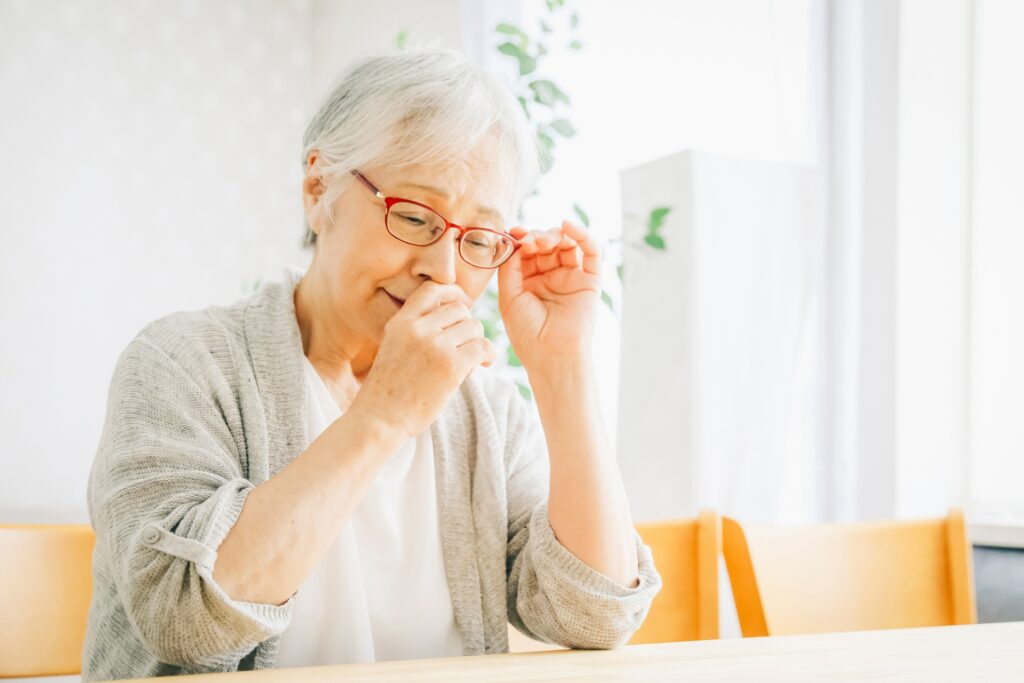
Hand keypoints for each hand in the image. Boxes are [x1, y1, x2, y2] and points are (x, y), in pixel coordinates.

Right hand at [350, 281, 495, 439]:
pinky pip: (482, 347)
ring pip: (474, 326)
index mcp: (401, 322)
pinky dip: (488, 354)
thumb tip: (454, 317)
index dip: (452, 292)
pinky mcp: (451, 366)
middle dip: (468, 324)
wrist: (380, 419)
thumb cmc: (388, 390)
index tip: (463, 302)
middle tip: (467, 343)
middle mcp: (418, 329)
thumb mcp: (393, 347)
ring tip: (473, 358)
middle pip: (459, 309)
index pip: (431, 290)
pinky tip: (483, 364)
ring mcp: (435, 346)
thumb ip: (416, 330)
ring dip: (477, 341)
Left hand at [497, 219, 600, 369]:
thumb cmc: (527, 332)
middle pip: (546, 243)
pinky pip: (591, 251)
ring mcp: (571, 277)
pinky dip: (582, 234)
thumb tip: (516, 240)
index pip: (527, 250)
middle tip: (529, 241)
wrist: (551, 355)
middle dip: (536, 236)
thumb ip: (510, 266)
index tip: (513, 233)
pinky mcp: (590, 280)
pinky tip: (568, 226)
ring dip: (554, 235)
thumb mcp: (509, 295)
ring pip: (566, 243)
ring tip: (543, 241)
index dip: (521, 238)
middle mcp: (551, 276)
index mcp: (530, 281)